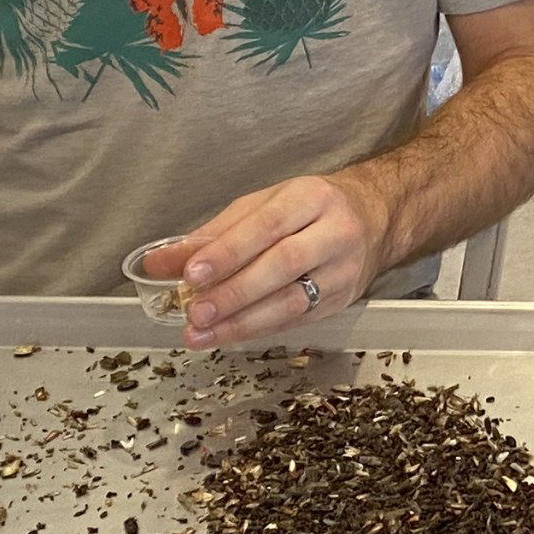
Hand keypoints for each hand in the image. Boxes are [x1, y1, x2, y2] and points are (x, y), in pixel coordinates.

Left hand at [144, 171, 388, 348]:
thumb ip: (213, 233)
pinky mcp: (343, 302)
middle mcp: (334, 233)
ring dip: (242, 322)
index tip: (191, 273)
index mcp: (310, 198)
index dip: (228, 252)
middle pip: (282, 266)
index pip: (266, 226)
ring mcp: (343, 271)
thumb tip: (160, 262)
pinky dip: (258, 329)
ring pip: (292, 301)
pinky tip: (228, 335)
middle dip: (234, 292)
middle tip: (195, 312)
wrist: (373, 218)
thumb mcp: (262, 205)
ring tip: (202, 333)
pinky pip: (296, 320)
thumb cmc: (307, 209)